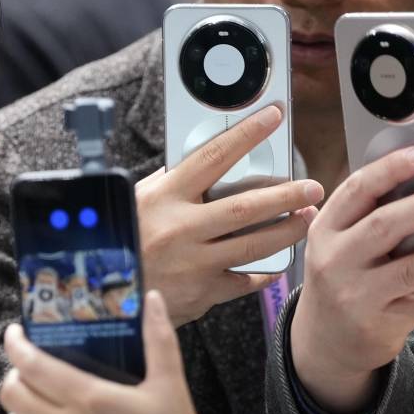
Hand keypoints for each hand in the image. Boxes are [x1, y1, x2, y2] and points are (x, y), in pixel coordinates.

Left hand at [0, 290, 197, 413]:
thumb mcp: (170, 384)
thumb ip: (159, 339)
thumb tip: (152, 297)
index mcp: (90, 397)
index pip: (34, 366)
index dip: (15, 345)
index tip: (16, 332)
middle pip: (13, 393)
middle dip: (14, 373)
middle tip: (29, 364)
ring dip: (18, 404)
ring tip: (35, 394)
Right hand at [136, 105, 323, 325]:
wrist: (102, 295)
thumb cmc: (120, 241)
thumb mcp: (136, 202)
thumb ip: (167, 182)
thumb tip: (195, 161)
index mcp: (165, 198)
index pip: (213, 157)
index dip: (246, 135)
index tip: (272, 118)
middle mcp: (182, 229)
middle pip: (245, 206)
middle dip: (286, 194)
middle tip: (311, 187)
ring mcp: (194, 263)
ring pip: (254, 245)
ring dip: (287, 230)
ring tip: (306, 218)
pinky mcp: (202, 293)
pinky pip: (244, 281)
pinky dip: (263, 272)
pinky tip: (276, 264)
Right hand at [291, 146, 413, 413]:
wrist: (323, 342)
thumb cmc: (337, 278)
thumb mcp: (335, 245)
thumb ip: (363, 216)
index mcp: (325, 231)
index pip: (356, 191)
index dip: (390, 169)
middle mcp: (336, 261)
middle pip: (383, 226)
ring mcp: (357, 295)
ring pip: (410, 269)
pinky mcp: (380, 323)